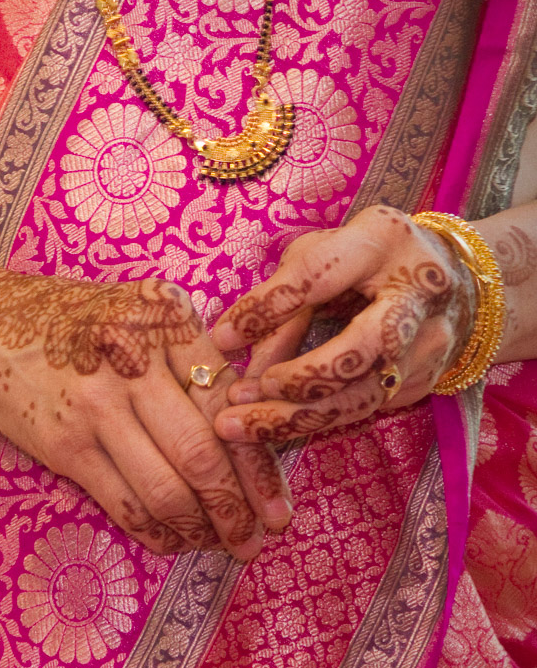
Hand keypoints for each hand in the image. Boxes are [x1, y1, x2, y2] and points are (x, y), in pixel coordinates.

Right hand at [0, 259, 291, 559]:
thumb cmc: (81, 324)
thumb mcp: (142, 313)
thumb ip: (195, 357)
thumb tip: (253, 430)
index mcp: (167, 318)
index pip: (229, 403)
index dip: (260, 463)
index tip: (279, 504)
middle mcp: (133, 358)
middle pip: (203, 452)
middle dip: (238, 509)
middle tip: (256, 539)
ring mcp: (95, 405)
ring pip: (167, 487)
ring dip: (200, 529)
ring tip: (219, 544)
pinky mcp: (65, 445)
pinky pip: (124, 503)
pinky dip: (155, 532)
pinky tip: (172, 540)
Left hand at [209, 205, 475, 445]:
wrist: (448, 276)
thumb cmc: (364, 259)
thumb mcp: (320, 257)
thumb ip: (283, 302)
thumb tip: (235, 355)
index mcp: (381, 241)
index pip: (317, 278)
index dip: (266, 310)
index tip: (221, 339)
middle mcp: (415, 294)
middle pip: (357, 350)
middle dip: (295, 379)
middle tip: (239, 395)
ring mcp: (429, 342)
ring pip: (361, 395)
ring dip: (295, 417)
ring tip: (240, 425)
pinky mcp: (426, 378)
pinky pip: (364, 409)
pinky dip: (315, 421)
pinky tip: (273, 426)